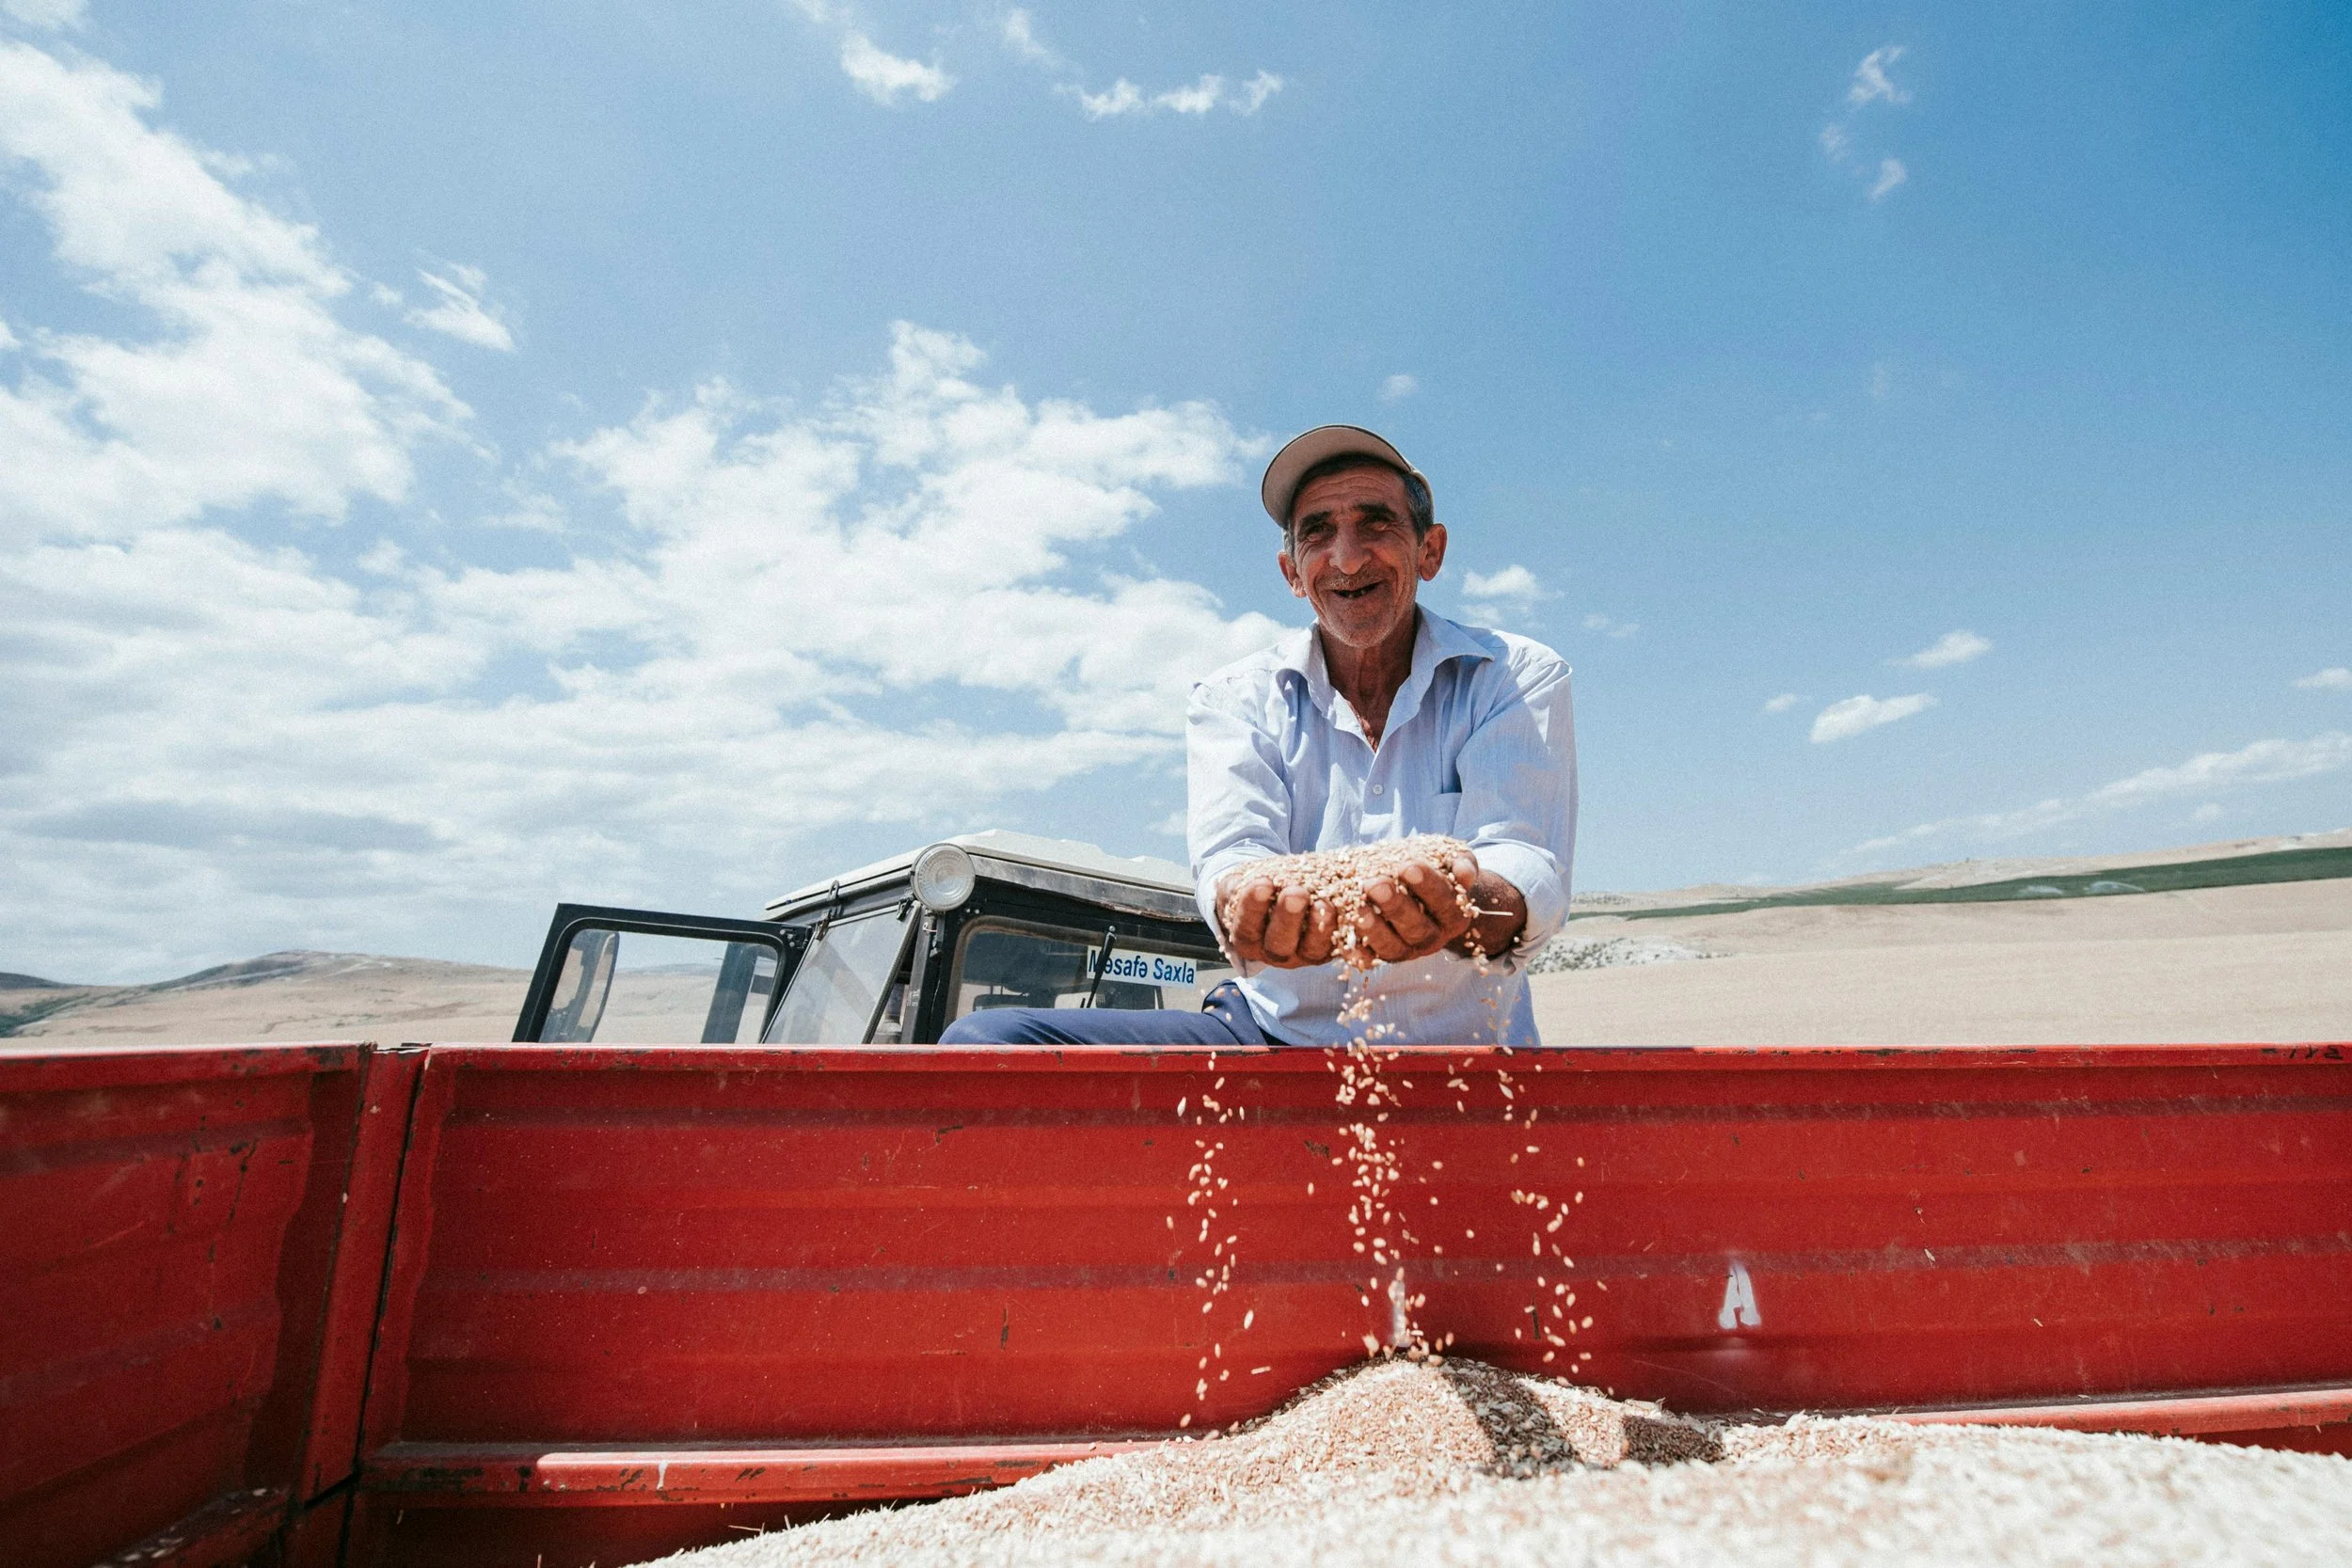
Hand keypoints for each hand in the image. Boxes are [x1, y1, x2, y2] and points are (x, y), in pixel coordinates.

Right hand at [1220, 871, 1338, 967]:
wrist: (1280, 895)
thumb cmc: (1255, 888)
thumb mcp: (1240, 883)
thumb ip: (1237, 885)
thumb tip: (1241, 883)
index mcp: (1247, 938)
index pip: (1247, 927)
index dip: (1253, 906)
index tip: (1261, 882)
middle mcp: (1275, 952)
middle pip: (1279, 944)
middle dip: (1287, 918)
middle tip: (1295, 892)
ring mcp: (1304, 954)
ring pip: (1312, 949)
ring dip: (1319, 927)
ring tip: (1324, 902)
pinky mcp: (1330, 950)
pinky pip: (1339, 946)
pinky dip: (1346, 930)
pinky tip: (1350, 909)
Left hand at [1353, 850, 1480, 964]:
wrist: (1419, 889)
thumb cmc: (1436, 870)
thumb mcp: (1452, 860)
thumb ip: (1461, 863)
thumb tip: (1464, 874)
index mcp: (1454, 914)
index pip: (1444, 902)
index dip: (1427, 885)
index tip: (1406, 865)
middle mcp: (1432, 937)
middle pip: (1416, 928)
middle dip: (1395, 906)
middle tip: (1374, 883)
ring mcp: (1406, 950)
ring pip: (1392, 947)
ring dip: (1373, 928)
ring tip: (1356, 906)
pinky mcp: (1381, 957)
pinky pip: (1368, 959)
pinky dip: (1355, 950)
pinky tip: (1342, 933)